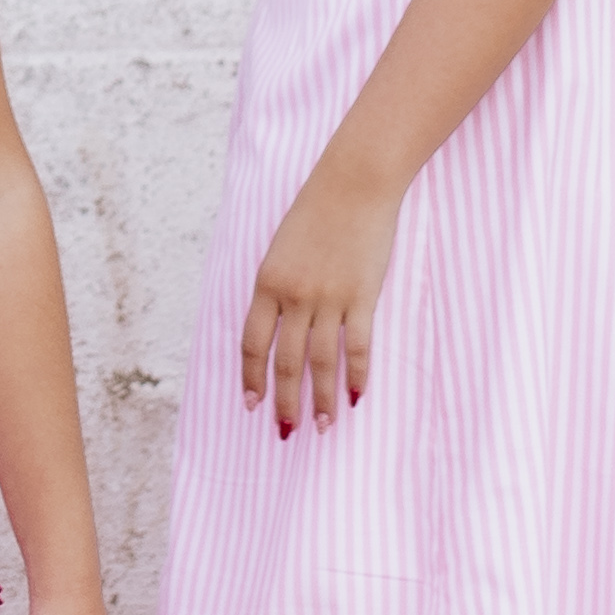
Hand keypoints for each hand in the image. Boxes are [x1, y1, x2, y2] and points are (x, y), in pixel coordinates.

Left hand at [242, 157, 400, 433]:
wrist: (354, 183)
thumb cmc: (316, 211)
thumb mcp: (282, 248)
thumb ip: (277, 287)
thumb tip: (278, 326)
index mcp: (267, 283)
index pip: (253, 344)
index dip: (252, 377)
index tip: (253, 403)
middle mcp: (294, 296)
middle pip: (286, 361)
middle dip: (285, 400)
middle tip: (286, 431)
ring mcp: (329, 298)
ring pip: (321, 361)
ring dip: (320, 398)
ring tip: (322, 425)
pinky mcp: (362, 296)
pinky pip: (357, 346)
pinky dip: (356, 374)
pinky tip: (355, 396)